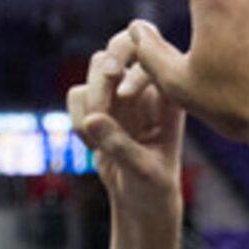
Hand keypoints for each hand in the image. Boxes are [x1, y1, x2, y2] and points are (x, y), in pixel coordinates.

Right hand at [69, 29, 184, 211]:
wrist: (141, 202)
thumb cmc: (155, 187)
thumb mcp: (144, 171)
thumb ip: (120, 146)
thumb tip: (92, 119)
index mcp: (171, 91)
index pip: (152, 52)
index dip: (133, 66)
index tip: (125, 96)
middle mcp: (146, 84)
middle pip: (119, 46)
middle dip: (104, 72)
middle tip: (100, 99)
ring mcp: (120, 91)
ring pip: (94, 67)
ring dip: (90, 102)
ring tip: (97, 142)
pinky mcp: (98, 104)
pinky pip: (77, 95)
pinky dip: (78, 119)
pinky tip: (93, 147)